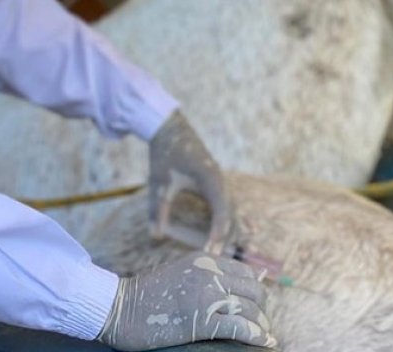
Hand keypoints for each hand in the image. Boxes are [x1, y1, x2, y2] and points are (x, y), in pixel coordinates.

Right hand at [96, 254, 274, 350]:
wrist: (120, 308)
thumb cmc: (145, 295)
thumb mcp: (179, 273)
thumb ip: (204, 276)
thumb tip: (233, 288)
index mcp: (204, 260)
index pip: (246, 272)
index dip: (255, 291)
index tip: (257, 305)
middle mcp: (209, 274)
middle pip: (254, 291)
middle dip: (261, 309)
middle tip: (259, 323)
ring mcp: (207, 296)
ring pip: (251, 309)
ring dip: (262, 326)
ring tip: (264, 337)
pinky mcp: (203, 320)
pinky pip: (241, 328)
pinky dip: (258, 336)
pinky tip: (265, 343)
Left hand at [148, 111, 231, 252]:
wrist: (170, 128)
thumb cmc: (165, 154)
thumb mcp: (160, 182)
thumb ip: (157, 209)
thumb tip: (155, 236)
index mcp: (211, 180)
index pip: (221, 213)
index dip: (218, 234)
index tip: (210, 253)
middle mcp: (221, 183)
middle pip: (232, 216)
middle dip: (228, 240)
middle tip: (220, 264)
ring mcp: (220, 184)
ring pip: (233, 213)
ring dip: (233, 234)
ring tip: (232, 257)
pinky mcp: (216, 185)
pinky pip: (228, 208)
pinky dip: (230, 223)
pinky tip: (238, 238)